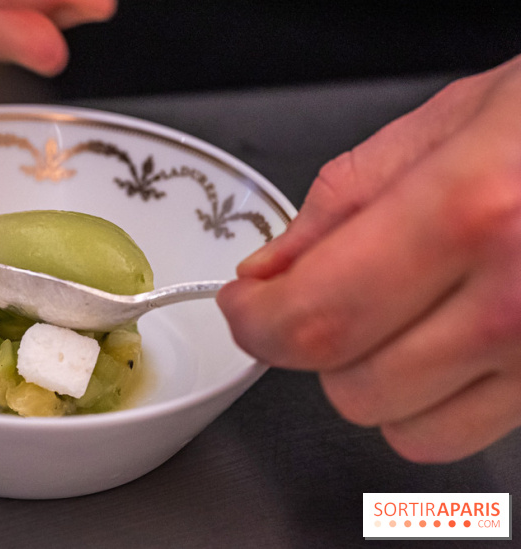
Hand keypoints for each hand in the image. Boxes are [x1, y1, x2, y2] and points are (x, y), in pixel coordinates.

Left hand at [217, 54, 520, 462]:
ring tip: (396, 312)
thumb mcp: (446, 123)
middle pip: (350, 384)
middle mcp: (517, 298)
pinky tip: (439, 343)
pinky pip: (457, 436)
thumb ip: (340, 203)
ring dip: (369, 376)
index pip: (317, 316)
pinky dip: (424, 400)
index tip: (243, 308)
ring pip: (399, 427)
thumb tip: (269, 270)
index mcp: (470, 211)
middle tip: (323, 293)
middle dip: (309, 344)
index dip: (257, 323)